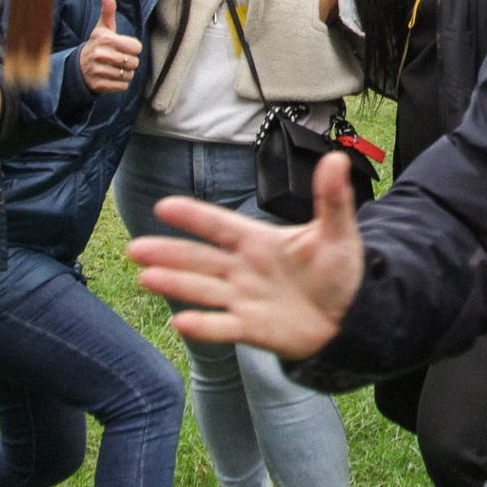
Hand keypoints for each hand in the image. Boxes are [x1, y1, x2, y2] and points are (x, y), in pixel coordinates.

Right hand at [78, 0, 142, 94]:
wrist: (79, 67)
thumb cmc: (97, 44)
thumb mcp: (102, 27)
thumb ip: (108, 10)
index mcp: (106, 39)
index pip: (136, 47)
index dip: (132, 48)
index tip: (123, 47)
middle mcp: (101, 55)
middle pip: (134, 62)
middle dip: (130, 62)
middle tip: (119, 59)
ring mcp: (99, 71)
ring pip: (129, 75)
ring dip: (125, 73)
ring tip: (114, 68)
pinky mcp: (99, 85)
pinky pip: (123, 86)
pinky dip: (120, 84)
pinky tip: (111, 77)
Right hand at [128, 152, 364, 359]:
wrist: (351, 317)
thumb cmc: (339, 271)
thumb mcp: (339, 233)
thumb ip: (332, 199)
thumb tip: (336, 158)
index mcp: (258, 241)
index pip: (220, 225)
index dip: (194, 217)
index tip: (164, 206)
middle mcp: (244, 269)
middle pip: (199, 259)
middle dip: (168, 252)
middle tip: (136, 248)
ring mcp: (244, 299)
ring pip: (203, 289)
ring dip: (175, 283)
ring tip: (146, 277)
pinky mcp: (251, 328)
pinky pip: (222, 327)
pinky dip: (203, 326)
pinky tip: (179, 322)